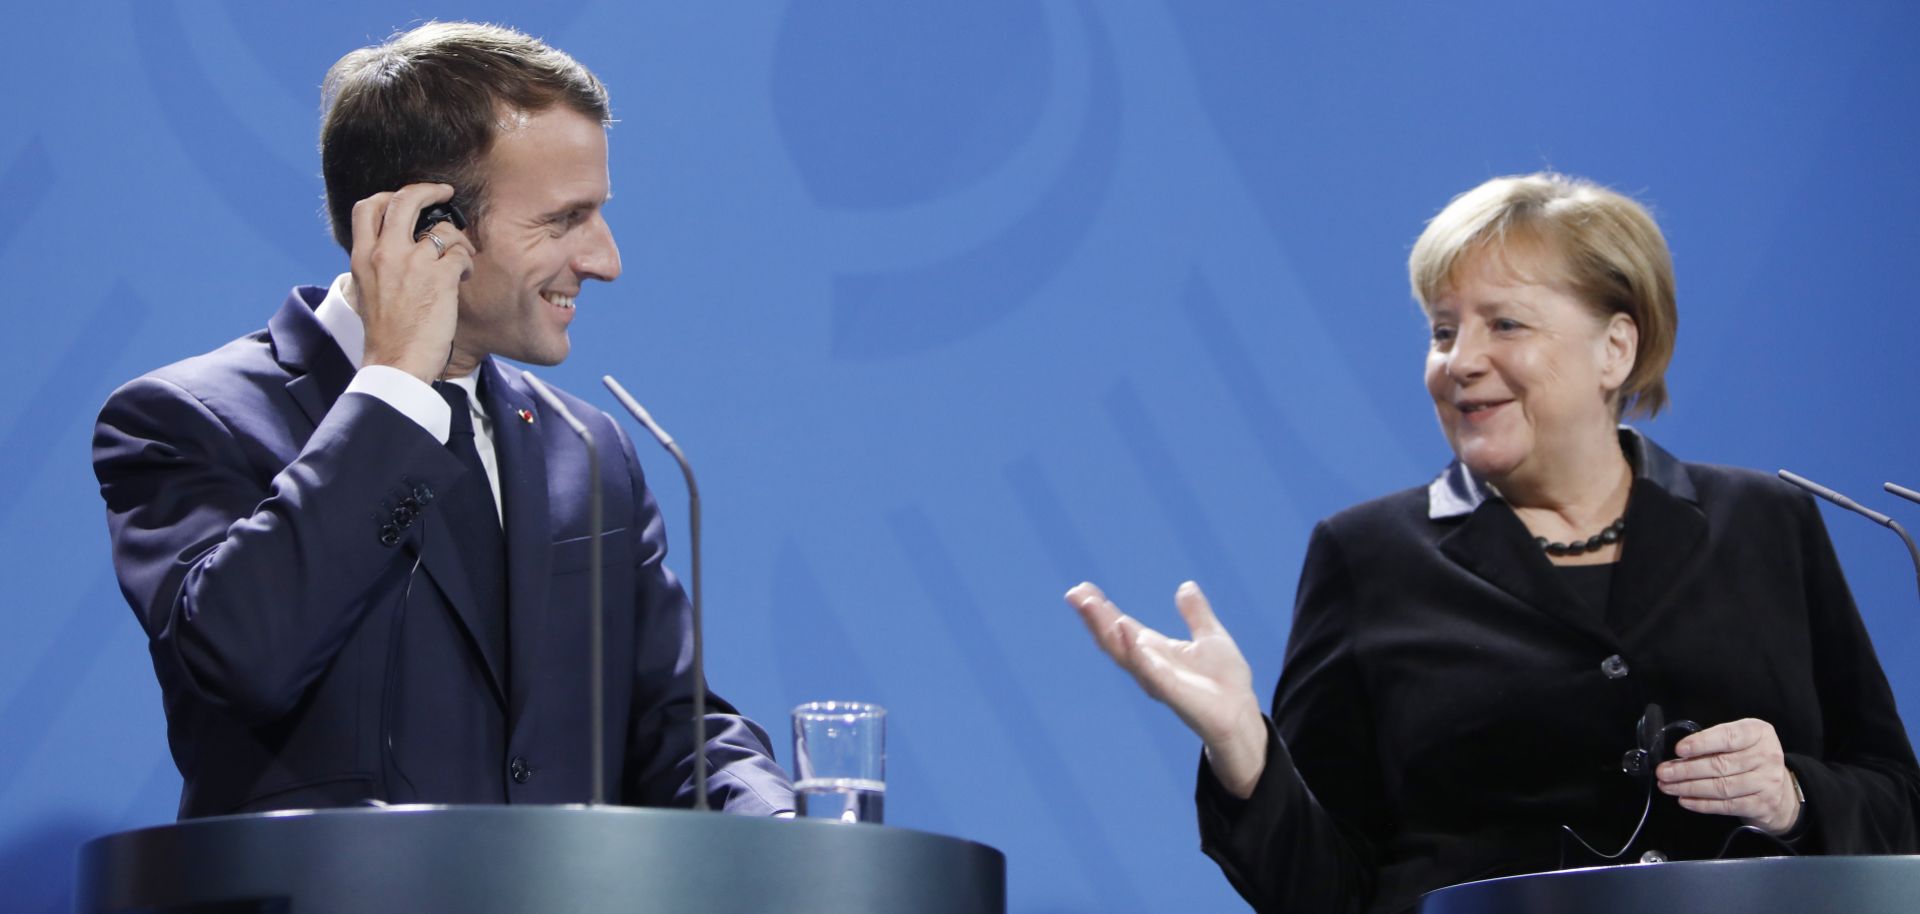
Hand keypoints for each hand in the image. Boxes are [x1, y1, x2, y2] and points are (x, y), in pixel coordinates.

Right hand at [348, 183, 474, 382]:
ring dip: (457, 238)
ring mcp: (413, 263)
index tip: (406, 196)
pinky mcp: (440, 278)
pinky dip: (467, 262)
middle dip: (427, 190)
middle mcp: (384, 253)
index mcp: (362, 257)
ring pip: (442, 227)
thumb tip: (388, 247)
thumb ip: (374, 264)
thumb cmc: (385, 334)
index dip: (390, 195)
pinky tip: (465, 276)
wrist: (396, 362)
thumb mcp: (365, 291)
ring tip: (460, 257)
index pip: (367, 208)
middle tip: (444, 192)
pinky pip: (460, 253)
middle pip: (404, 200)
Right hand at [1065, 581, 1267, 796]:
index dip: (1102, 609)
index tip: (1083, 589)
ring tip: (1088, 604)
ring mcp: (1154, 678)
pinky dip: (1134, 650)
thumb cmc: (1225, 680)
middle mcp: (1147, 664)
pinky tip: (1122, 628)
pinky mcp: (1169, 690)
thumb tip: (1185, 586)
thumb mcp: (1211, 636)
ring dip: (1102, 628)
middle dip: (1092, 617)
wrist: (1241, 713)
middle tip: (1073, 594)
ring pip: (1120, 651)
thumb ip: (1196, 613)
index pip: (1120, 626)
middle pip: (1111, 638)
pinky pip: (1147, 669)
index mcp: (1154, 650)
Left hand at [1656, 718, 1800, 833]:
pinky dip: (1703, 804)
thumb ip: (1716, 743)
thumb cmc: (1751, 760)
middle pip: (1721, 765)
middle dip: (1686, 769)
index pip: (1728, 736)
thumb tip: (1679, 755)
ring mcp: (1767, 782)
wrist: (1781, 792)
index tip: (1679, 750)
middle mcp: (1767, 756)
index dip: (1702, 743)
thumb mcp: (1740, 742)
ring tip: (1668, 786)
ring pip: (1722, 787)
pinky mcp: (1763, 805)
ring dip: (1690, 788)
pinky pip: (1727, 805)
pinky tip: (1685, 800)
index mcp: (1759, 733)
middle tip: (1663, 772)